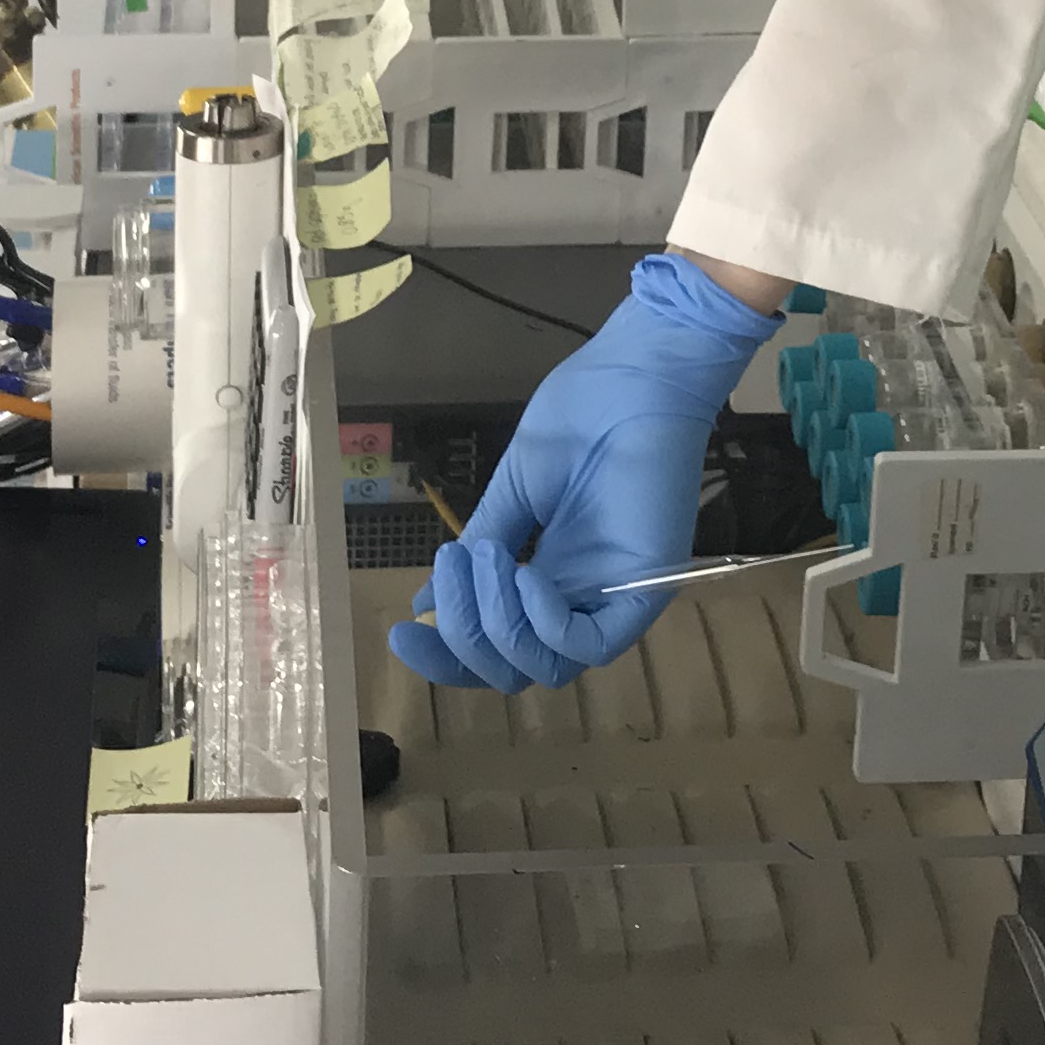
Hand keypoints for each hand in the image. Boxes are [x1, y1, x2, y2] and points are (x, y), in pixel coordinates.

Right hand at [388, 251, 782, 691]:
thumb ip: (479, 548)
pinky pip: (592, 645)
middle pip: (514, 668)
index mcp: (546, 579)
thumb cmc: (579, 419)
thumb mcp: (512, 493)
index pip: (494, 647)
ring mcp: (611, 597)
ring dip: (499, 624)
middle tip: (448, 571)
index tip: (400, 632)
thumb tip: (426, 605)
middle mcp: (577, 599)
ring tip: (491, 557)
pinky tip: (527, 576)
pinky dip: (548, 626)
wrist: (633, 376)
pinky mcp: (645, 590)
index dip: (446, 654)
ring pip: (548, 666)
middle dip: (463, 638)